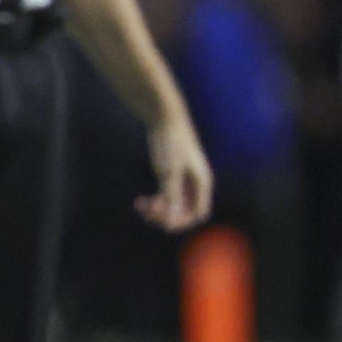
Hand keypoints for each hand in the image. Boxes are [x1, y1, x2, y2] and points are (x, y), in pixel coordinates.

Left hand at [136, 118, 213, 232]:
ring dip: (158, 210)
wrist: (164, 118)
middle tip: (147, 213)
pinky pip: (165, 196)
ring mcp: (183, 180)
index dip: (183, 221)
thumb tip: (172, 220)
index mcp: (202, 183)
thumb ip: (172, 196)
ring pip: (173, 205)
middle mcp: (195, 184)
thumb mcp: (169, 171)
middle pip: (185, 211)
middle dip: (167, 215)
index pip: (198, 213)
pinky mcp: (171, 175)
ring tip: (140, 206)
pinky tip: (139, 202)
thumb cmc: (171, 143)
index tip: (163, 223)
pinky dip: (154, 201)